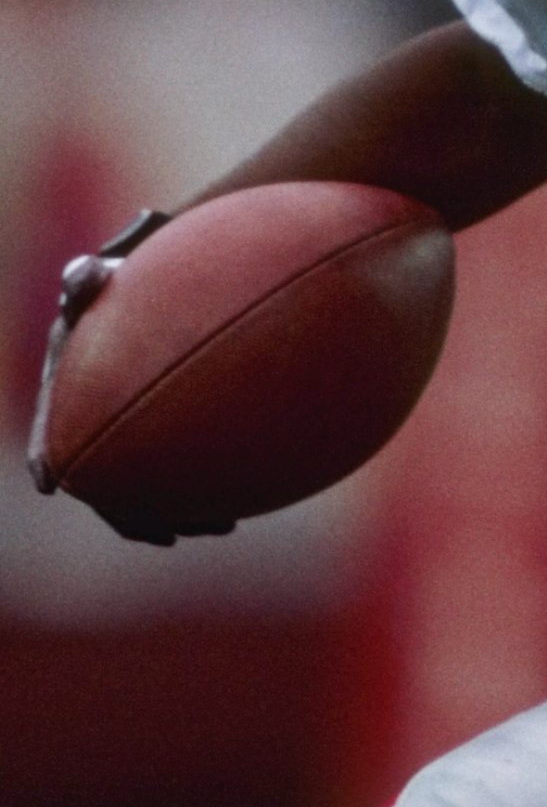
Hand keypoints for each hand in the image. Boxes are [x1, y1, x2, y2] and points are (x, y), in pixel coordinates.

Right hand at [27, 210, 229, 544]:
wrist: (169, 291)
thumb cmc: (130, 282)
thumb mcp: (105, 276)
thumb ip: (88, 278)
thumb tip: (84, 273)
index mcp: (68, 389)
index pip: (52, 429)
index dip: (45, 454)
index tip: (48, 482)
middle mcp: (96, 418)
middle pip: (105, 480)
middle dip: (131, 512)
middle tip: (168, 532)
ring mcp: (135, 430)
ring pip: (150, 489)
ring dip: (179, 514)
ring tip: (223, 524)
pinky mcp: (173, 435)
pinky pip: (186, 475)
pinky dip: (207, 493)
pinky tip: (242, 504)